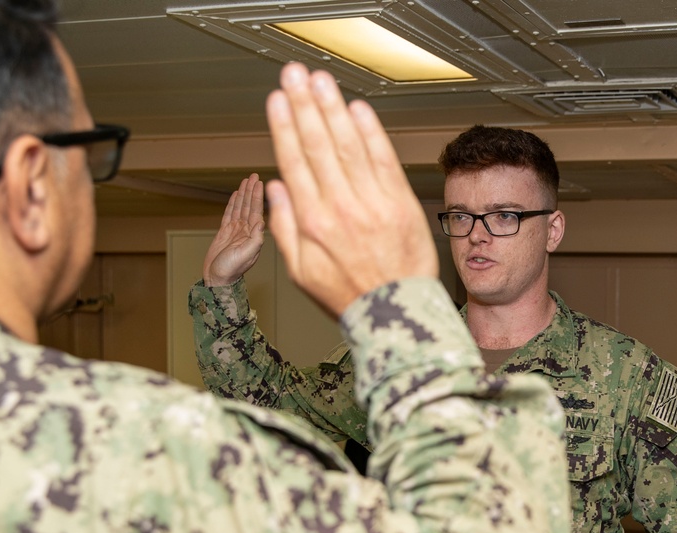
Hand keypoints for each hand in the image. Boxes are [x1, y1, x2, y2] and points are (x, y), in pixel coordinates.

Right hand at [202, 174, 265, 286]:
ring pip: (240, 208)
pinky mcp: (225, 233)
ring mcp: (236, 231)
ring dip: (244, 194)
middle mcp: (246, 230)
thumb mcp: (246, 254)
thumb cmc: (232, 270)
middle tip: (253, 175)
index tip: (260, 182)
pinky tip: (236, 195)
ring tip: (246, 181)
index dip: (258, 195)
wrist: (218, 280)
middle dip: (252, 190)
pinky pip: (230, 214)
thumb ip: (255, 238)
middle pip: (250, 205)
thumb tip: (263, 221)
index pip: (257, 210)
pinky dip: (233, 204)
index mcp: (253, 234)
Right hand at [263, 63, 437, 317]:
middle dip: (305, 105)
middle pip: (319, 145)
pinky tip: (358, 109)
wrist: (397, 314)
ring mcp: (373, 203)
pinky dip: (371, 132)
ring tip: (320, 81)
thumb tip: (275, 189)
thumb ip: (283, 229)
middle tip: (294, 74)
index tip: (277, 99)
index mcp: (312, 223)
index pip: (294, 162)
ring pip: (349, 145)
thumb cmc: (349, 295)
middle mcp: (341, 208)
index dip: (284, 127)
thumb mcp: (300, 273)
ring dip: (333, 108)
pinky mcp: (401, 203)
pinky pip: (384, 159)